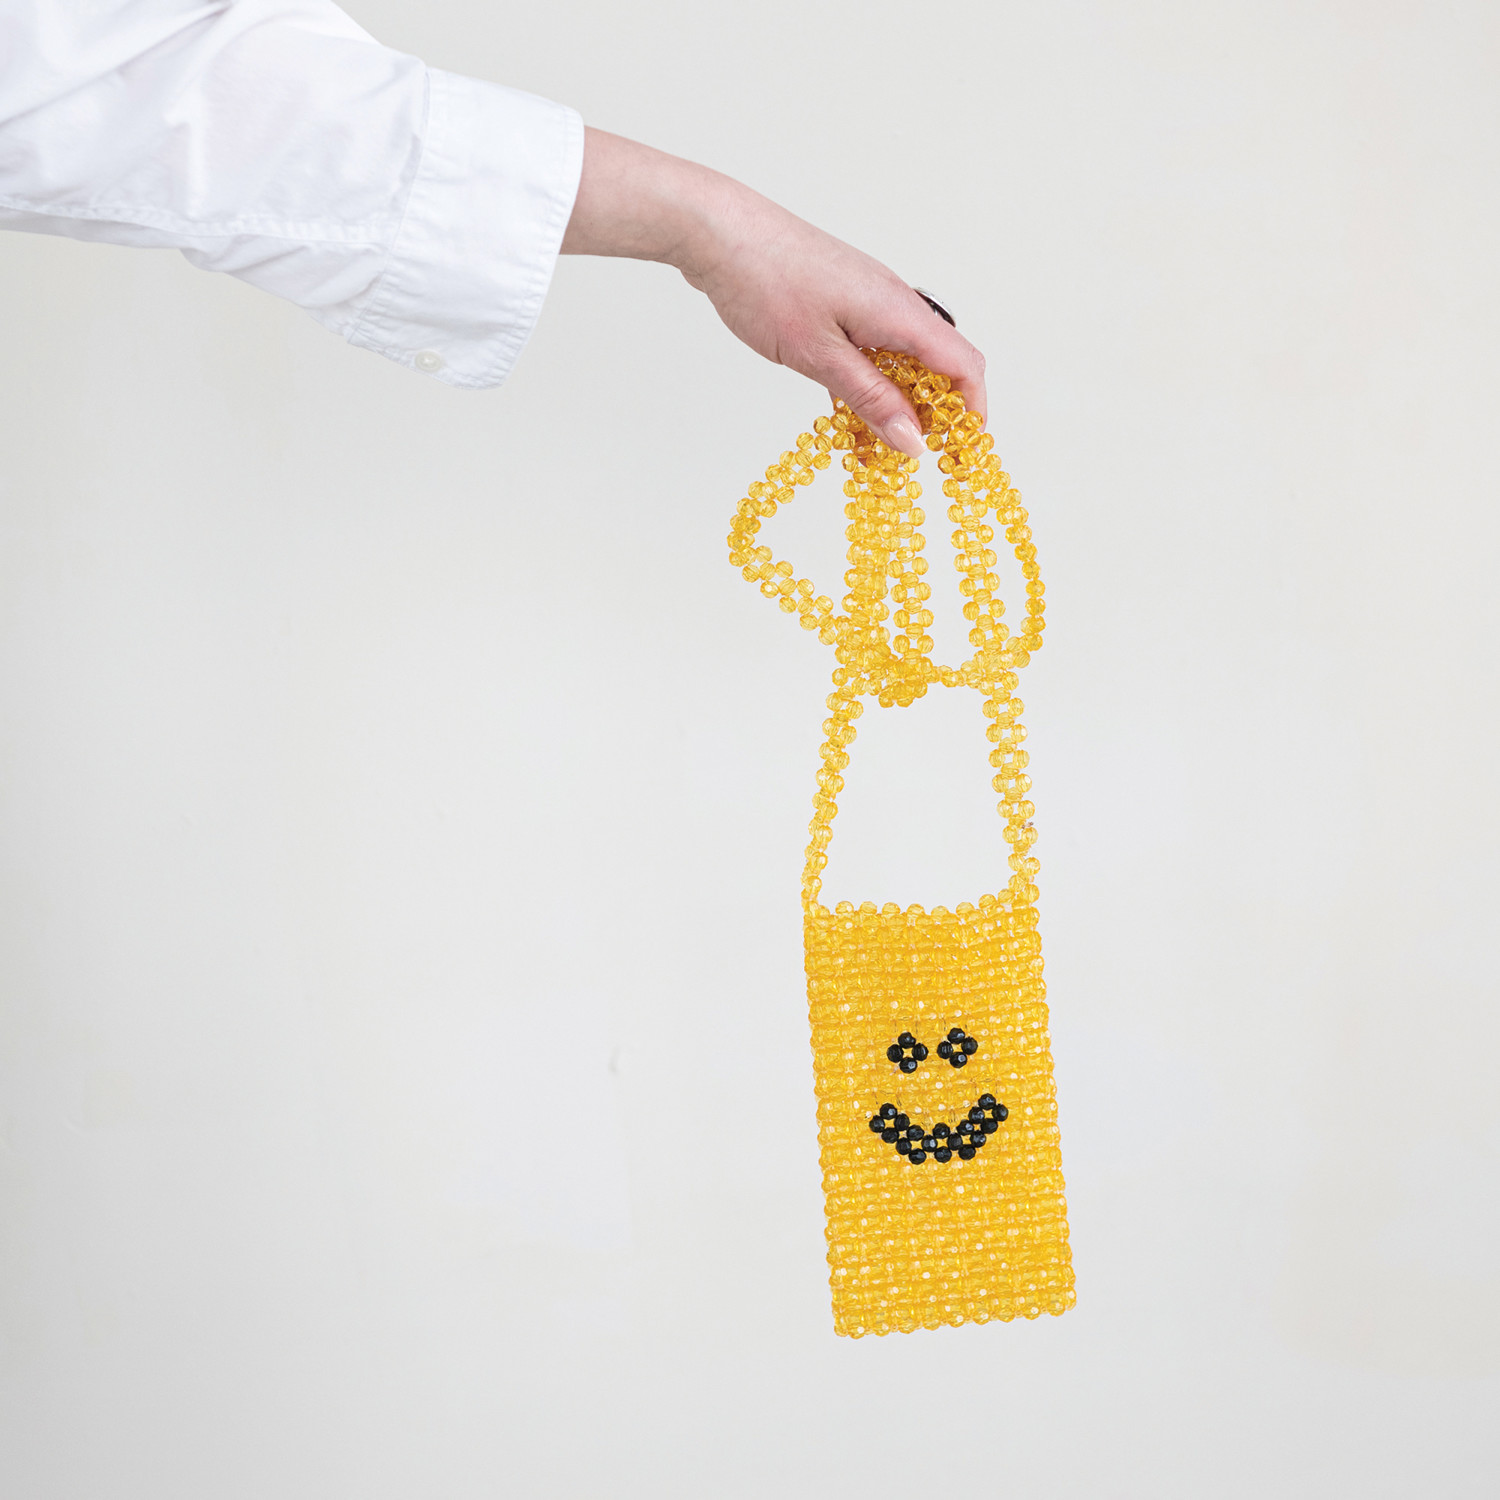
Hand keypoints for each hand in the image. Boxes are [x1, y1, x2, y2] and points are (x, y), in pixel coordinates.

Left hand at [560, 129, 985, 456]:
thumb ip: (871, 399)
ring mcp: (870, 302)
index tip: (961, 454)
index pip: (964, 366)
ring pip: (904, 363)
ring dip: (895, 406)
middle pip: (940, 367)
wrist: (719, 232)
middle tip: (906, 459)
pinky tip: (847, 415)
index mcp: (899, 311)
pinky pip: (874, 352)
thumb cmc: (765, 282)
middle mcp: (894, 303)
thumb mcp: (820, 356)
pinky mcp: (844, 304)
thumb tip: (914, 441)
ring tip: (871, 448)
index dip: (972, 413)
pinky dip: (869, 386)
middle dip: (933, 417)